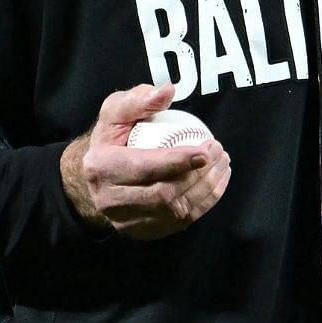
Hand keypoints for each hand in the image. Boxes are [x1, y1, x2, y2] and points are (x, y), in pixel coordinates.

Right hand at [59, 83, 230, 239]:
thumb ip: (139, 99)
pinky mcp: (143, 231)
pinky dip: (205, 202)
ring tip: (224, 164)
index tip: (206, 150)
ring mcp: (125, 222)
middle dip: (198, 175)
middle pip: (162, 194)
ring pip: (175, 211)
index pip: (143, 168)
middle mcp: (109, 200)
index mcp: (101, 168)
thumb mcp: (116, 111)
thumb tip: (167, 90)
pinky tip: (218, 182)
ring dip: (207, 188)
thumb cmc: (112, 138)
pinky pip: (181, 222)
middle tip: (219, 152)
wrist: (97, 175)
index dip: (178, 162)